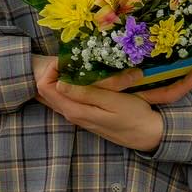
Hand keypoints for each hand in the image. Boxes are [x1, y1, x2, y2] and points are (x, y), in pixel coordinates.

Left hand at [33, 55, 191, 150]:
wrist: (146, 134)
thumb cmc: (133, 116)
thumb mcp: (112, 102)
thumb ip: (85, 94)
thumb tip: (59, 83)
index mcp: (74, 110)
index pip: (45, 88)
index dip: (51, 69)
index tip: (68, 57)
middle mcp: (71, 114)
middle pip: (47, 91)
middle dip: (54, 72)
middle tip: (72, 58)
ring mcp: (77, 116)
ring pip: (56, 95)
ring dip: (62, 78)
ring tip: (79, 65)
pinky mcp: (84, 115)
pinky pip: (67, 99)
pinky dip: (69, 87)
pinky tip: (83, 78)